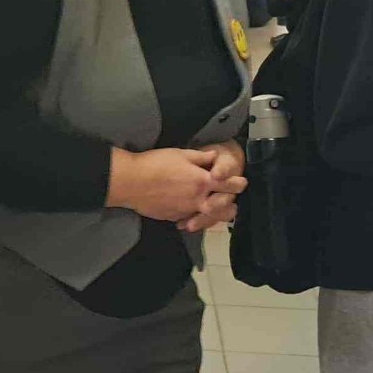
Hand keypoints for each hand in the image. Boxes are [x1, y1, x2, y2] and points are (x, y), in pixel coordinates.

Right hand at [108, 147, 245, 222]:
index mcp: (202, 181)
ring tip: (214, 210)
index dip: (238, 183)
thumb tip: (214, 156)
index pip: (228, 184)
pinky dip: (193, 217)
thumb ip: (200, 157)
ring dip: (213, 215)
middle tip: (233, 202)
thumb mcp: (180, 154)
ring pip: (207, 217)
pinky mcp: (173, 217)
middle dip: (230, 205)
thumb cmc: (155, 164)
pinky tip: (191, 214)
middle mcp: (197, 199)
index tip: (242, 182)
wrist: (131, 182)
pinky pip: (189, 219)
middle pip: (222, 208)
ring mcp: (185, 211)